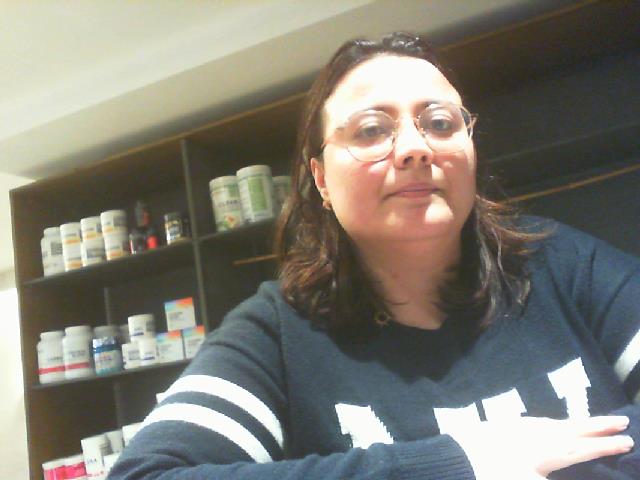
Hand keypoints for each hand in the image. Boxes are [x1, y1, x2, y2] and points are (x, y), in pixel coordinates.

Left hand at [448, 415, 633, 479]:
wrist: (459, 455)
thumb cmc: (496, 475)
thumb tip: (572, 455)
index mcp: (552, 451)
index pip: (586, 448)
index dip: (608, 446)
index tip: (629, 441)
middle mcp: (542, 435)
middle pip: (577, 429)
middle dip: (601, 426)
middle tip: (624, 420)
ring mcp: (525, 427)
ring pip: (560, 424)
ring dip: (580, 423)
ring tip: (597, 423)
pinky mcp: (510, 425)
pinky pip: (543, 422)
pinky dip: (558, 423)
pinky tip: (556, 425)